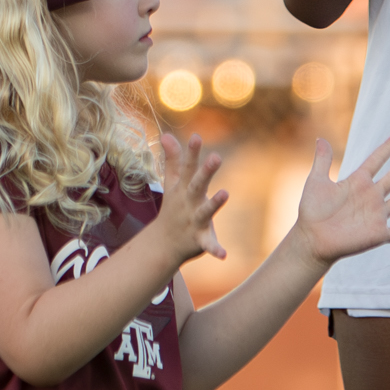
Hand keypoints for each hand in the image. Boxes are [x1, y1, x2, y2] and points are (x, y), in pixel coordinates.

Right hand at [154, 132, 229, 263]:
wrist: (163, 244)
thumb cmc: (172, 208)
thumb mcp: (171, 184)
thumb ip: (172, 160)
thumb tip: (166, 134)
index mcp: (183, 189)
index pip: (188, 168)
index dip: (192, 152)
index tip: (196, 136)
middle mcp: (189, 203)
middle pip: (197, 185)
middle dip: (206, 172)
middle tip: (216, 157)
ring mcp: (194, 221)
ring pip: (206, 211)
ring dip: (214, 203)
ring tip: (226, 193)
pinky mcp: (200, 240)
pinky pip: (209, 244)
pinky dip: (215, 249)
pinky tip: (223, 254)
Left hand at [296, 132, 389, 265]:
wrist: (312, 239)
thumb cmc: (313, 210)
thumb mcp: (317, 181)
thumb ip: (323, 161)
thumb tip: (321, 138)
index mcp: (358, 181)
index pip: (377, 160)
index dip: (389, 147)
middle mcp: (371, 196)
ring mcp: (376, 215)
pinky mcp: (378, 234)